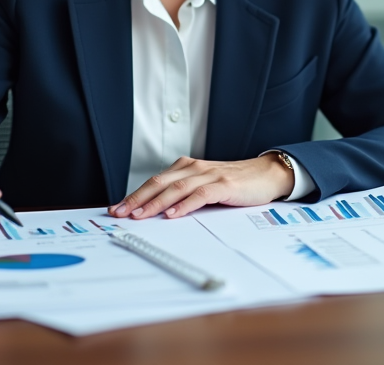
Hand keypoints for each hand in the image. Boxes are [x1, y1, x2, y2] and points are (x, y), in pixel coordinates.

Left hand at [109, 154, 293, 219]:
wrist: (266, 174)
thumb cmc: (235, 182)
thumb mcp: (205, 186)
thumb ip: (184, 194)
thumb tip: (157, 212)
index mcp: (187, 167)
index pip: (155, 181)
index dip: (134, 194)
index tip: (117, 208)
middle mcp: (195, 168)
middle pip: (160, 182)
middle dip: (137, 198)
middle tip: (120, 212)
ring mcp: (209, 176)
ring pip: (176, 188)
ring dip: (156, 203)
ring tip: (140, 216)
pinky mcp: (224, 185)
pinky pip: (200, 195)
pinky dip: (184, 205)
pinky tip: (173, 215)